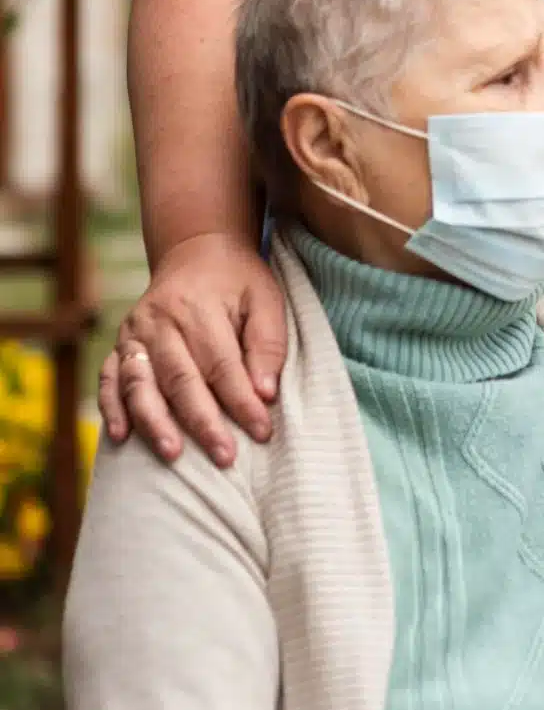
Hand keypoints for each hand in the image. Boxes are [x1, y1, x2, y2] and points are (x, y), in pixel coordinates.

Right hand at [98, 233, 287, 466]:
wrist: (198, 251)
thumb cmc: (238, 281)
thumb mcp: (265, 298)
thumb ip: (268, 343)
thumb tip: (265, 393)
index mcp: (200, 306)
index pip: (223, 364)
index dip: (242, 401)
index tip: (262, 432)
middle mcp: (161, 320)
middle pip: (181, 378)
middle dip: (203, 422)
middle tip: (224, 458)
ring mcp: (134, 333)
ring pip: (140, 383)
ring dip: (155, 422)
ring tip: (173, 454)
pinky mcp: (119, 345)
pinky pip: (108, 379)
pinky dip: (112, 408)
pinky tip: (121, 437)